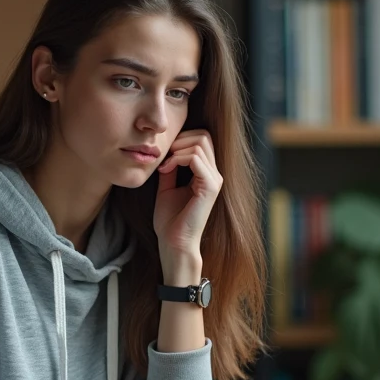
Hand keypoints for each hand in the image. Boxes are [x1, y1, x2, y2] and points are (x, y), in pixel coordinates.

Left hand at [153, 129, 221, 259]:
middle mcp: (214, 174)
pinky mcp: (210, 187)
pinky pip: (195, 158)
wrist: (174, 243)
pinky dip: (178, 159)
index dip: (182, 139)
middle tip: (165, 156)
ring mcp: (214, 180)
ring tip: (165, 165)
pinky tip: (166, 170)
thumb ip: (170, 168)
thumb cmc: (170, 221)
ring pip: (199, 143)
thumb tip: (166, 151)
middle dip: (180, 139)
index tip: (165, 156)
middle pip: (203, 136)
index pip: (202, 139)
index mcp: (206, 174)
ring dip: (177, 150)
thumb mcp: (167, 187)